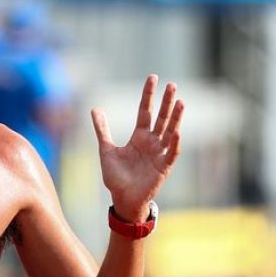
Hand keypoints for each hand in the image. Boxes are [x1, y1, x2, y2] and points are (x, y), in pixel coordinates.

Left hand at [90, 75, 182, 220]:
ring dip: (175, 118)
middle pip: (160, 118)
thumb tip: (95, 108)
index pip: (145, 111)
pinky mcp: (163, 167)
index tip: (153, 78)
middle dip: (166, 102)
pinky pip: (171, 153)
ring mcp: (159, 153)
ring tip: (180, 102)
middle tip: (172, 85)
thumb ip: (102, 129)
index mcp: (139, 136)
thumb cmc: (116, 176)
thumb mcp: (106, 150)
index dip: (148, 95)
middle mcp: (151, 142)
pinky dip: (175, 143)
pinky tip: (177, 130)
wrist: (122, 198)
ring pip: (170, 131)